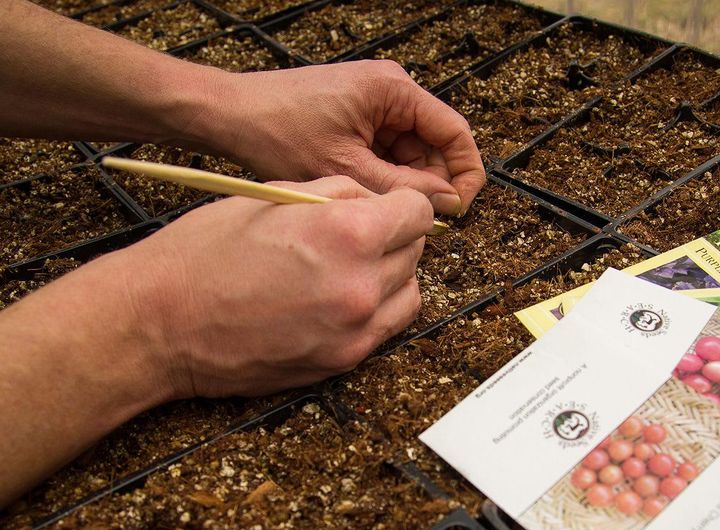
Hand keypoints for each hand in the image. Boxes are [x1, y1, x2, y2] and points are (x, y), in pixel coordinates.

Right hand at [117, 176, 430, 397]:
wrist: (161, 323)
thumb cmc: (204, 254)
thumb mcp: (274, 197)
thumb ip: (339, 194)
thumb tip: (379, 200)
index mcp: (348, 233)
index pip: (418, 213)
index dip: (404, 204)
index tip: (391, 207)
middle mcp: (362, 284)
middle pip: (415, 252)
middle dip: (394, 237)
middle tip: (361, 234)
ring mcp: (357, 329)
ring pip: (409, 292)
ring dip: (392, 275)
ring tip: (350, 267)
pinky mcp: (344, 361)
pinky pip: (387, 327)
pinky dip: (377, 309)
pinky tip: (342, 297)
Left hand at [198, 61, 485, 215]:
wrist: (227, 116)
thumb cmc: (276, 129)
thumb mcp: (347, 169)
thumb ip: (402, 187)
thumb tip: (446, 204)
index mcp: (394, 90)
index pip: (454, 132)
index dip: (464, 174)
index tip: (459, 209)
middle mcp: (390, 92)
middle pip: (434, 146)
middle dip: (430, 184)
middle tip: (418, 221)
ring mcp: (373, 106)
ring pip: (410, 156)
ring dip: (403, 185)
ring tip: (379, 210)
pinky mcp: (357, 121)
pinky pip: (386, 155)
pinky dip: (383, 179)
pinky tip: (365, 199)